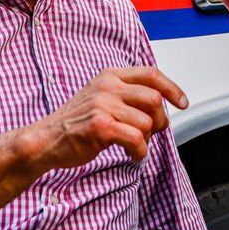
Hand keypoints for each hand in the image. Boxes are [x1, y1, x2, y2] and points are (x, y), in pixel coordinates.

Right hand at [35, 67, 187, 168]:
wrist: (46, 139)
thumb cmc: (76, 122)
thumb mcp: (101, 97)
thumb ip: (127, 95)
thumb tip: (161, 105)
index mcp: (111, 76)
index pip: (151, 74)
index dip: (172, 88)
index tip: (182, 103)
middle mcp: (108, 86)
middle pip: (154, 99)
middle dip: (160, 120)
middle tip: (152, 133)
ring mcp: (103, 105)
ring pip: (147, 122)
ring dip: (147, 139)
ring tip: (135, 145)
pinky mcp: (100, 126)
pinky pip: (136, 139)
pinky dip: (140, 151)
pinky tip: (133, 155)